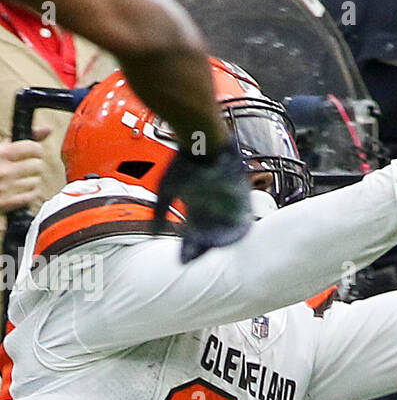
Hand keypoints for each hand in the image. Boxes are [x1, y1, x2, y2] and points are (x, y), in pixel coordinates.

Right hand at [0, 127, 50, 211]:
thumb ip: (19, 139)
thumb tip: (47, 130)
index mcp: (0, 154)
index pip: (34, 148)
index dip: (34, 150)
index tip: (32, 153)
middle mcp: (3, 170)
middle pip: (38, 165)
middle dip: (32, 166)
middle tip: (23, 167)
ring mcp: (5, 188)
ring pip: (36, 181)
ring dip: (30, 180)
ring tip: (18, 179)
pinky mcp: (6, 204)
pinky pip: (31, 196)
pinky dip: (28, 193)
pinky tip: (19, 190)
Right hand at [152, 138, 253, 262]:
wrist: (202, 141)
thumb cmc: (183, 163)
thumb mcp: (166, 189)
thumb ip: (159, 211)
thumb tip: (153, 233)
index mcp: (197, 204)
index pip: (195, 231)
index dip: (190, 245)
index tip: (183, 258)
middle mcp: (213, 204)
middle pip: (211, 231)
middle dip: (203, 245)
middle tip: (196, 257)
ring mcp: (227, 199)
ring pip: (226, 225)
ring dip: (220, 237)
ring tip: (212, 250)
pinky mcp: (240, 191)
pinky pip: (241, 213)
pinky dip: (236, 225)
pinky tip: (231, 236)